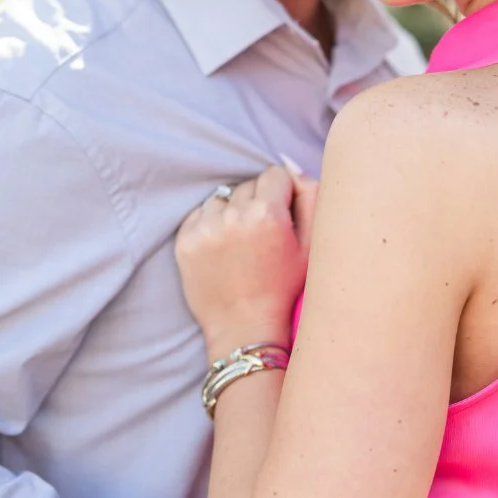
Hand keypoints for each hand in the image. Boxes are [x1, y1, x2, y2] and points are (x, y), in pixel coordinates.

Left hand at [175, 166, 318, 356]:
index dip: (282, 195)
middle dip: (257, 203)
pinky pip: (200, 214)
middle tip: (262, 236)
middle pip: (248, 185)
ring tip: (241, 243)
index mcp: (268, 214)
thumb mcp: (312, 247)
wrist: (244, 328)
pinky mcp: (185, 241)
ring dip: (232, 212)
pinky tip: (223, 249)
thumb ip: (311, 198)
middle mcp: (234, 216)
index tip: (281, 217)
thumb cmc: (284, 289)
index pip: (275, 174)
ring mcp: (205, 229)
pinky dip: (211, 225)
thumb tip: (293, 168)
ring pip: (222, 198)